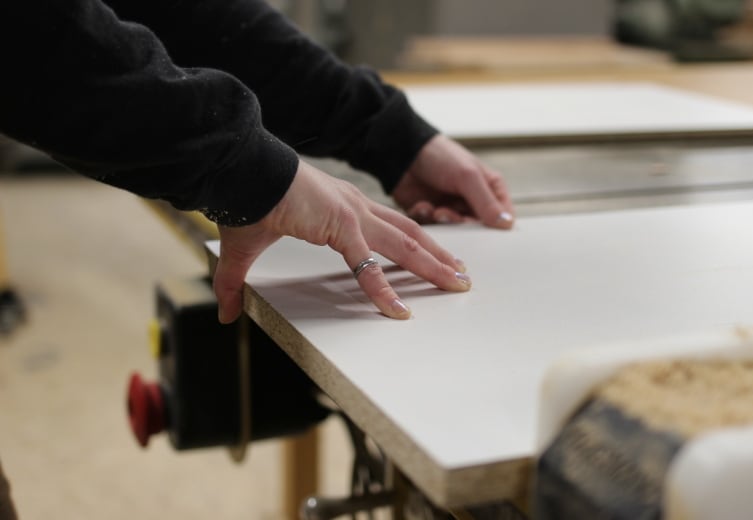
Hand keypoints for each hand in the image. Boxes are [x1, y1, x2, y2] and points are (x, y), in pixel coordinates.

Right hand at [213, 160, 470, 322]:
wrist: (240, 173)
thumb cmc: (246, 202)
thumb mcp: (246, 251)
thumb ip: (239, 283)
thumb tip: (227, 314)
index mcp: (343, 208)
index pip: (389, 229)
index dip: (413, 245)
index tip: (433, 260)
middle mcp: (357, 208)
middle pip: (410, 235)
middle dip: (438, 257)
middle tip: (461, 276)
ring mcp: (353, 215)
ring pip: (404, 245)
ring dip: (433, 266)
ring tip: (457, 284)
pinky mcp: (341, 225)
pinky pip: (368, 266)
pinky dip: (384, 289)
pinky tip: (399, 310)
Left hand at [392, 134, 513, 228]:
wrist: (403, 152)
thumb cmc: (441, 156)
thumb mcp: (468, 176)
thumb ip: (486, 202)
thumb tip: (506, 224)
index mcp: (490, 189)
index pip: (504, 216)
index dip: (497, 227)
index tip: (485, 232)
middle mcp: (472, 201)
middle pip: (478, 228)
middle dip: (463, 225)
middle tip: (451, 216)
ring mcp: (452, 208)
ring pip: (454, 230)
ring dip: (444, 221)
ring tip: (435, 210)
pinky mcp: (431, 214)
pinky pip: (433, 228)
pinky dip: (427, 219)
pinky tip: (421, 206)